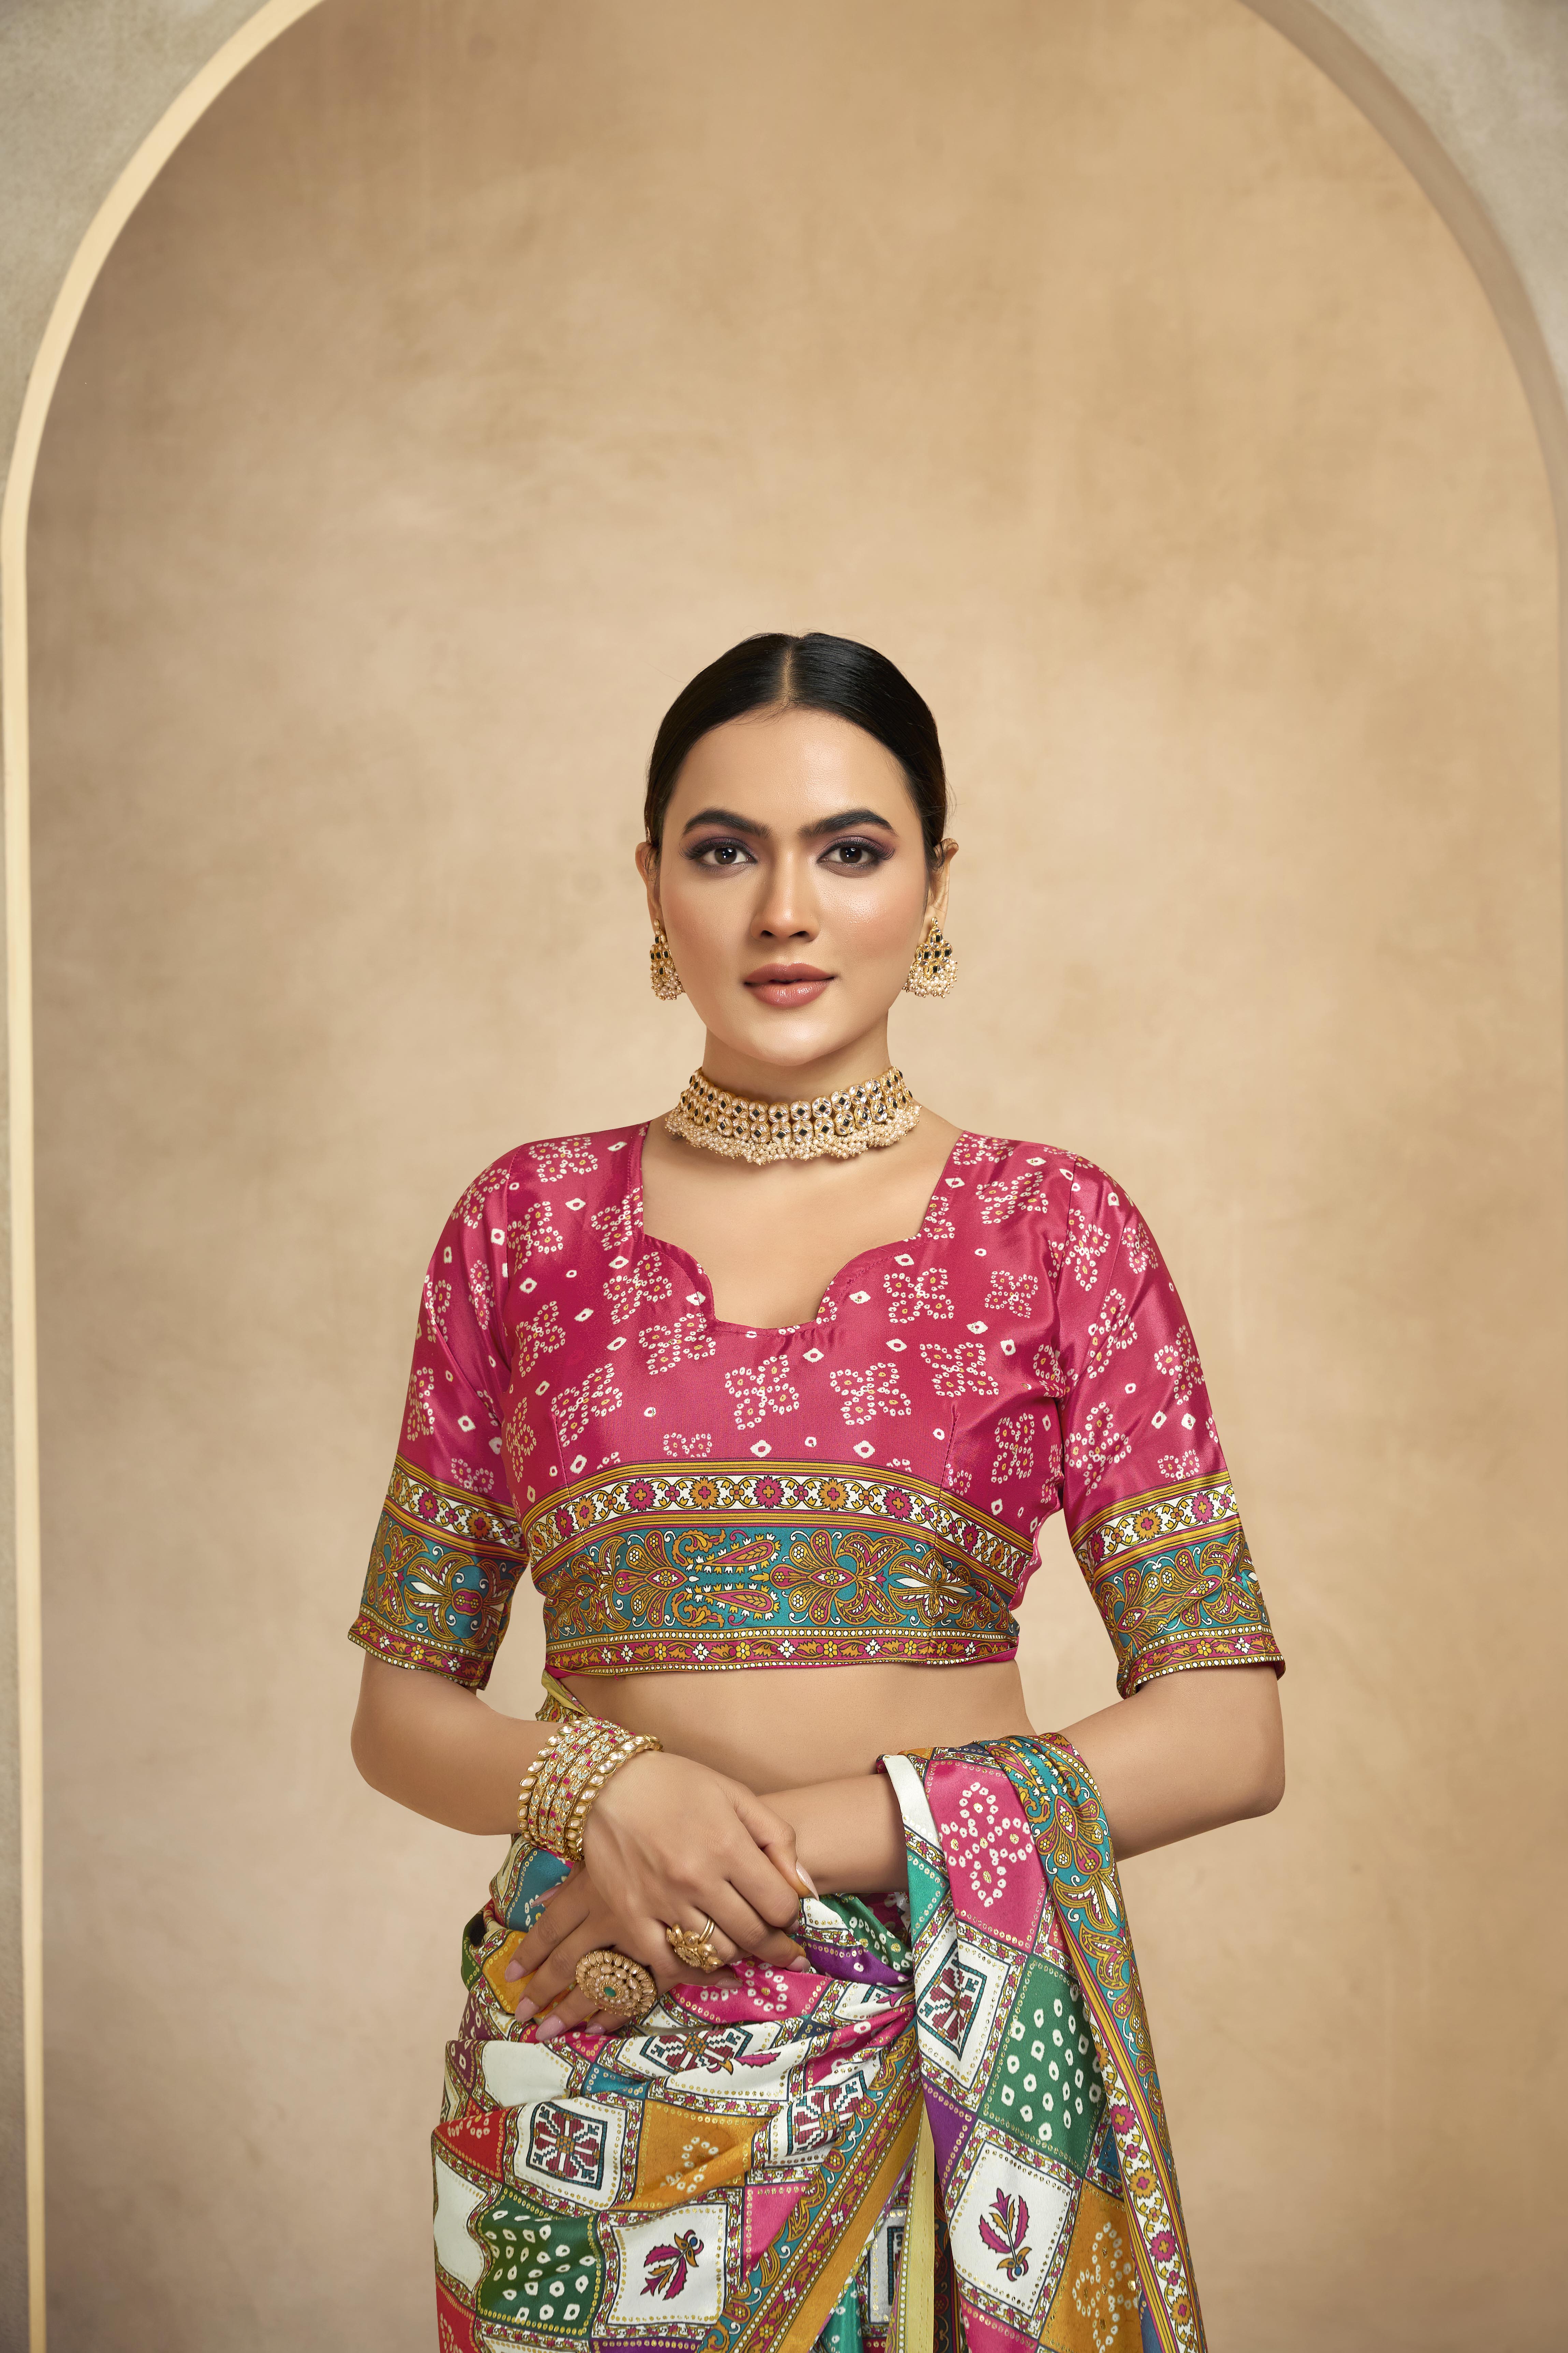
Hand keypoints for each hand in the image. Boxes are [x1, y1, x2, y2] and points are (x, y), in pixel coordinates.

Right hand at [503, 1750, 810, 2033]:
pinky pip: (670, 1965)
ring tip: (744, 1944)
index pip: (779, 1905)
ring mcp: (661, 1902)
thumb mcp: (735, 1794)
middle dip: (775, 1946)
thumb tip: (804, 1888)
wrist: (604, 1785)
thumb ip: (777, 1838)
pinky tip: (713, 1967)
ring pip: (716, 1953)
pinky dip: (696, 1972)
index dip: (791, 1914)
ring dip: (738, 1954)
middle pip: (753, 1935)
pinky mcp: (631, 1917)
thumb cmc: (675, 1783)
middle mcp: (696, 1878)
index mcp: (726, 1844)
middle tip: (783, 1948)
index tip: (788, 1913)